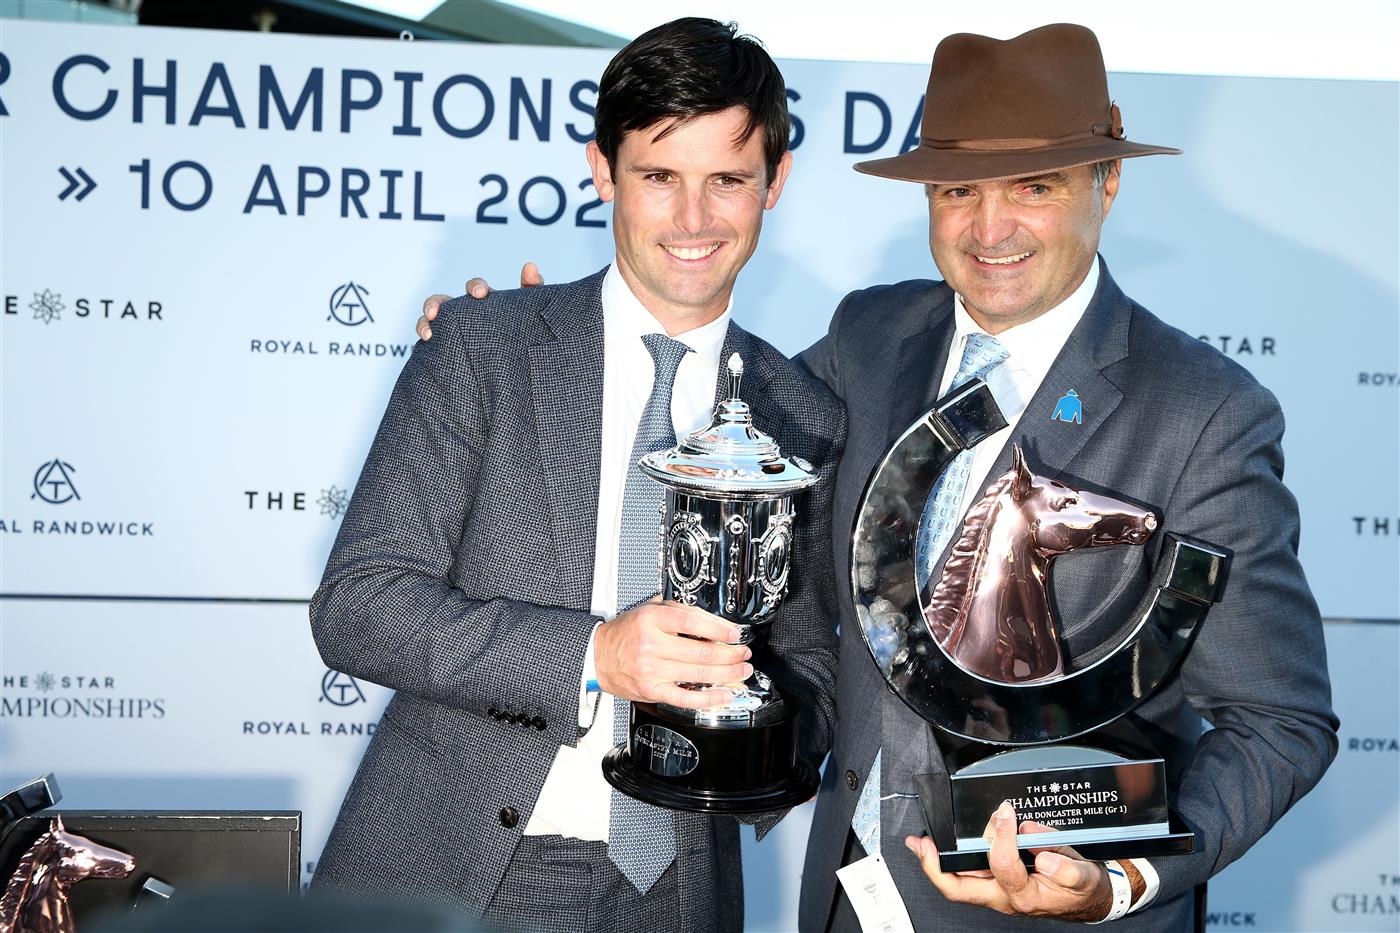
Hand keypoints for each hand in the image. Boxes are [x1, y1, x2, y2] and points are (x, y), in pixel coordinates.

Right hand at [416, 262, 543, 340]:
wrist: (525, 366)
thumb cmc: (529, 331)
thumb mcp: (533, 311)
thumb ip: (532, 288)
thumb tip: (529, 266)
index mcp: (486, 303)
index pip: (475, 288)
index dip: (474, 286)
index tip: (480, 294)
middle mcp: (466, 314)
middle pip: (444, 301)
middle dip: (436, 303)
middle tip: (437, 312)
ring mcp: (455, 330)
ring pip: (431, 320)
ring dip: (423, 321)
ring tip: (428, 333)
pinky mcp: (449, 348)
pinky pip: (431, 342)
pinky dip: (424, 338)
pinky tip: (427, 344)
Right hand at [594, 598, 752, 708]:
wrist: (598, 657)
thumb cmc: (626, 633)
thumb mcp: (650, 610)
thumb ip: (681, 613)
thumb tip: (716, 625)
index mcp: (652, 620)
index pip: (694, 622)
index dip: (720, 629)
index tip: (736, 634)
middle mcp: (652, 644)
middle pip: (702, 650)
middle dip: (731, 654)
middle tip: (743, 654)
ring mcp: (652, 670)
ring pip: (700, 673)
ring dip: (728, 674)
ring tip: (741, 671)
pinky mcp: (653, 691)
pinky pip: (687, 698)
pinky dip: (710, 698)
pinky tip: (725, 694)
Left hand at [904, 801, 1137, 921]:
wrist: (1088, 901)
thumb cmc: (1083, 889)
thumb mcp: (1084, 876)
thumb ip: (1065, 865)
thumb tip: (1037, 847)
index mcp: (1026, 896)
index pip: (1003, 865)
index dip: (1002, 836)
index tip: (1006, 813)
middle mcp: (1005, 898)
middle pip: (960, 889)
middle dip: (935, 867)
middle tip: (921, 845)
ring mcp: (997, 893)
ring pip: (958, 884)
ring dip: (935, 864)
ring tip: (920, 844)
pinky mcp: (995, 885)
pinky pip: (966, 877)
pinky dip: (948, 863)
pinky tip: (937, 849)